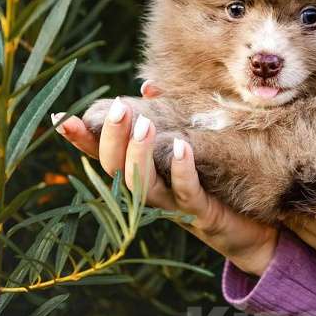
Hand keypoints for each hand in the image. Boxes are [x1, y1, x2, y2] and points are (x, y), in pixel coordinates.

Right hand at [52, 82, 277, 275]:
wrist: (255, 231)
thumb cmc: (215, 184)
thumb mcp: (187, 147)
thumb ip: (166, 118)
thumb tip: (147, 84)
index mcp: (142, 174)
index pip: (102, 155)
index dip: (80, 139)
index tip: (60, 118)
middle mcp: (150, 192)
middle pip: (114, 169)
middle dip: (111, 138)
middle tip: (117, 108)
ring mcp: (173, 206)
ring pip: (141, 185)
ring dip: (139, 153)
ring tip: (143, 123)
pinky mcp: (202, 214)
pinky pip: (186, 193)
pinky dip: (181, 170)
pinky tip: (182, 146)